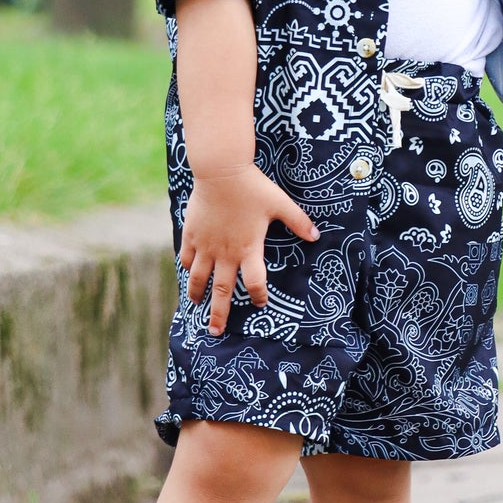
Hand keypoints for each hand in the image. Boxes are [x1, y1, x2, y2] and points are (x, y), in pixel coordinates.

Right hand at [180, 166, 318, 334]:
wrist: (221, 171)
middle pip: (222, 290)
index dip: (259, 295)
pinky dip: (186, 266)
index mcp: (248, 248)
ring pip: (198, 276)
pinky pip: (185, 256)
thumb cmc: (253, 187)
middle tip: (215, 331)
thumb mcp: (280, 203)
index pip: (255, 281)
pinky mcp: (191, 234)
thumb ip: (298, 221)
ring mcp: (205, 245)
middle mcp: (225, 252)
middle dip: (219, 313)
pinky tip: (186, 272)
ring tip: (196, 304)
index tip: (260, 303)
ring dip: (197, 293)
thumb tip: (316, 235)